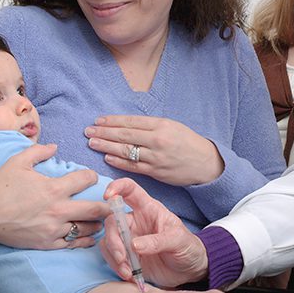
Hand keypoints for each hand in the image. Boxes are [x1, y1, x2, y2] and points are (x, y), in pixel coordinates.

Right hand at [0, 143, 110, 249]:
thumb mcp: (17, 162)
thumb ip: (38, 151)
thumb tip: (55, 146)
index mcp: (54, 188)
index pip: (84, 179)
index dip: (92, 176)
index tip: (93, 177)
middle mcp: (59, 210)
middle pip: (95, 209)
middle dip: (108, 206)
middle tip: (115, 204)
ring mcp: (54, 229)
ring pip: (87, 228)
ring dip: (97, 223)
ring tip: (102, 219)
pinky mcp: (48, 243)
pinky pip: (73, 244)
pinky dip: (85, 240)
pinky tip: (91, 237)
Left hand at [85, 115, 223, 185]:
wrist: (205, 163)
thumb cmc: (187, 142)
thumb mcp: (171, 126)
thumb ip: (150, 126)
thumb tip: (125, 124)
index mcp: (161, 125)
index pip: (130, 122)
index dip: (112, 121)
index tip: (98, 120)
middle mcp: (157, 140)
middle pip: (124, 135)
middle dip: (104, 133)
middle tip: (88, 131)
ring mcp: (155, 157)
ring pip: (126, 151)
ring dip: (106, 146)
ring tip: (92, 143)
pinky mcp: (155, 171)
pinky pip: (133, 166)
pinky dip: (118, 162)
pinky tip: (106, 157)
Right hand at [100, 178, 207, 287]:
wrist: (190, 270)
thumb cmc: (187, 247)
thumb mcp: (178, 240)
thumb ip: (158, 241)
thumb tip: (134, 245)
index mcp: (148, 208)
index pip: (129, 190)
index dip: (117, 187)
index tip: (108, 196)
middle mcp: (135, 221)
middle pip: (113, 221)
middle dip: (113, 240)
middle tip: (122, 257)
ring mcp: (129, 238)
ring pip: (108, 240)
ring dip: (114, 256)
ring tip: (128, 271)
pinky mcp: (126, 255)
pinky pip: (110, 256)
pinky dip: (115, 266)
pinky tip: (129, 275)